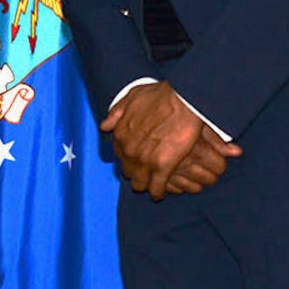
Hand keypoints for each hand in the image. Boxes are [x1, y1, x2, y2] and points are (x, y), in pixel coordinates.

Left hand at [102, 81, 241, 199]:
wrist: (183, 99)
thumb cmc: (160, 95)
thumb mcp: (132, 97)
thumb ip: (117, 113)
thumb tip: (105, 126)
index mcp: (121, 134)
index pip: (120, 155)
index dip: (128, 158)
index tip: (135, 160)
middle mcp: (129, 150)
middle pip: (128, 171)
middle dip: (135, 172)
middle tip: (144, 173)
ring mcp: (145, 160)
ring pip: (140, 183)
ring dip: (145, 184)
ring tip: (152, 185)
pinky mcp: (162, 167)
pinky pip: (156, 188)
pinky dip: (158, 192)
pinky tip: (160, 194)